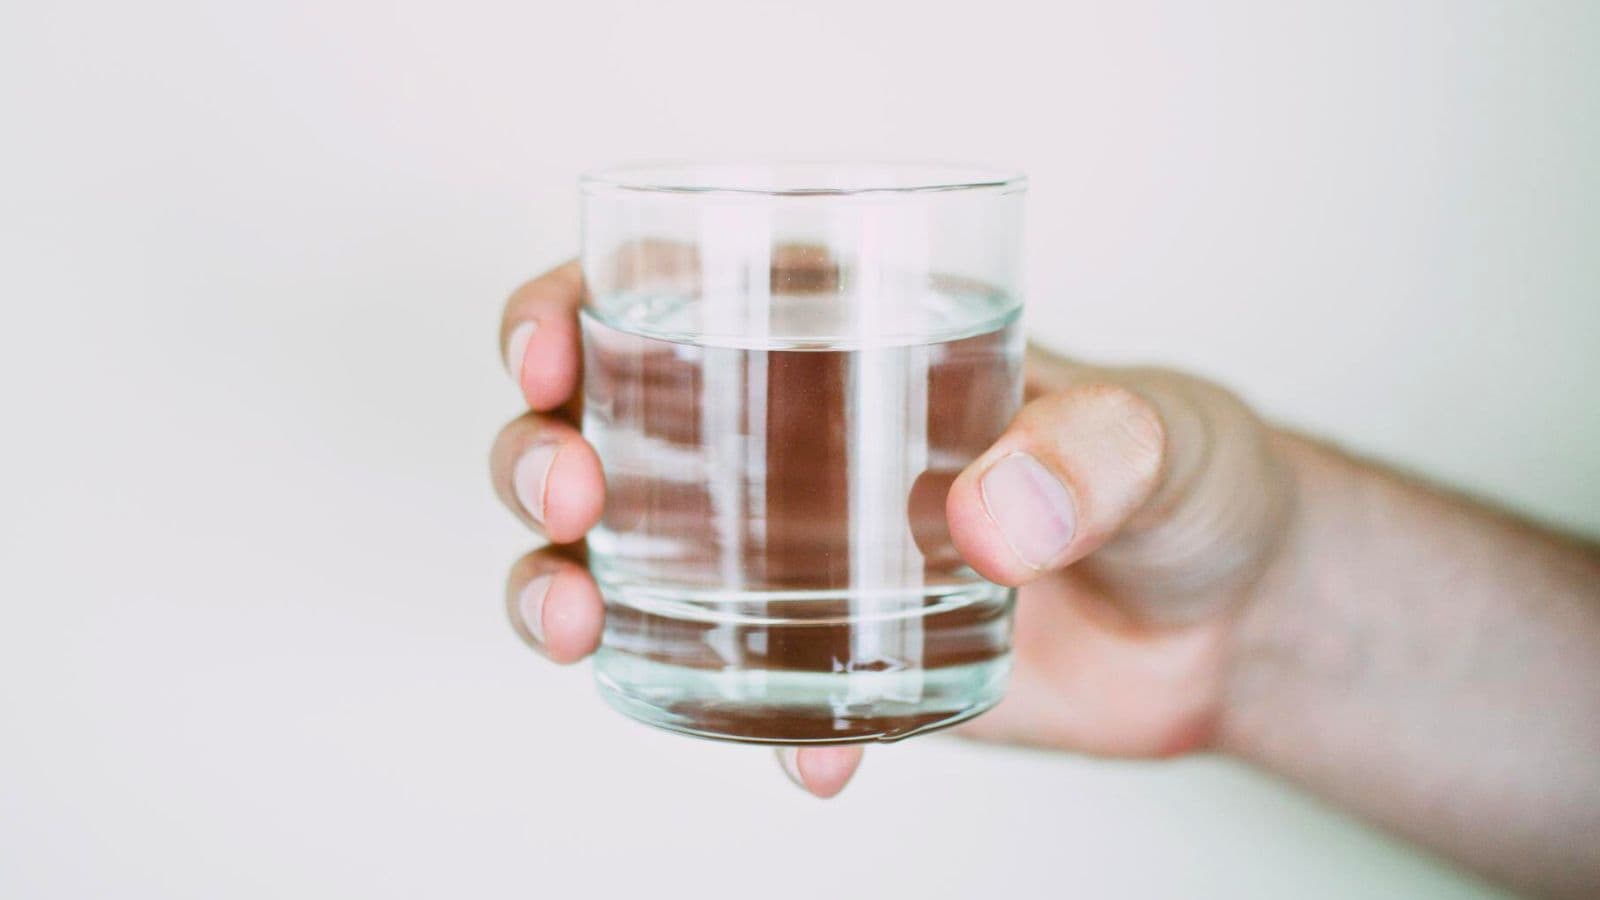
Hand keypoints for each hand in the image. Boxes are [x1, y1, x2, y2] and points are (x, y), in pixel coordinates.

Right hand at [490, 261, 1294, 795]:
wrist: (1230, 625)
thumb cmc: (1188, 479)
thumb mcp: (1157, 436)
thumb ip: (1091, 452)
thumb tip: (992, 511)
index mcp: (846, 338)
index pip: (666, 292)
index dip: (568, 309)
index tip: (547, 353)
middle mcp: (793, 442)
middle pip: (599, 427)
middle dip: (538, 451)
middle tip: (568, 489)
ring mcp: (799, 557)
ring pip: (621, 559)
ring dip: (560, 585)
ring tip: (575, 622)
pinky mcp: (833, 657)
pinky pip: (740, 688)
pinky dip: (742, 725)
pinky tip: (803, 760)